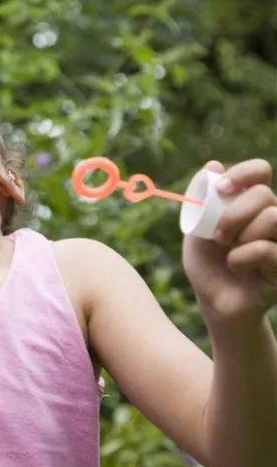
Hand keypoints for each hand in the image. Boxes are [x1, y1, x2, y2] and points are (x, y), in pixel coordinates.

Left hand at [183, 159, 276, 324]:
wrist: (215, 302)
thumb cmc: (208, 265)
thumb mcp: (197, 230)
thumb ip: (203, 200)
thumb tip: (212, 165)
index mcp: (251, 204)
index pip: (260, 171)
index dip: (243, 173)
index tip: (221, 190)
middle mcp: (273, 218)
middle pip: (264, 195)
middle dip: (233, 213)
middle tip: (218, 235)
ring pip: (273, 217)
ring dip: (240, 234)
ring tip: (227, 250)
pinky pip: (267, 249)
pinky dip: (243, 257)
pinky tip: (237, 266)